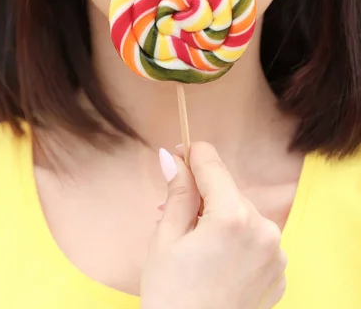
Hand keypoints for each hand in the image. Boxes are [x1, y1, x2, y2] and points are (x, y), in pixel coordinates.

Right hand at [140, 142, 286, 308]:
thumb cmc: (171, 293)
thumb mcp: (166, 238)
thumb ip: (177, 192)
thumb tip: (172, 157)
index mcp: (233, 218)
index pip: (213, 166)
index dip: (192, 154)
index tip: (177, 152)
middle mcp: (264, 231)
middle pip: (228, 192)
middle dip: (201, 194)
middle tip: (170, 210)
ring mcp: (276, 254)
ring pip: (243, 216)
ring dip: (218, 217)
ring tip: (190, 240)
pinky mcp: (279, 273)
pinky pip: (255, 240)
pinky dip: (235, 240)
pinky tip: (212, 258)